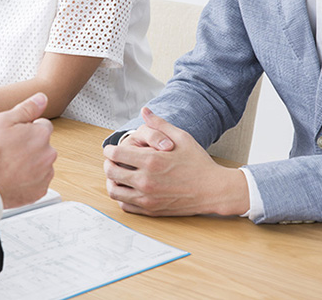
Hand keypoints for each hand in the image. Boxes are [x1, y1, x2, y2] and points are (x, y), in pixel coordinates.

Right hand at [0, 93, 56, 208]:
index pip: (42, 125)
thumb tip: (42, 98)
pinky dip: (28, 179)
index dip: (27, 128)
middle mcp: (49, 153)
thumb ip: (26, 108)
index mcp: (41, 134)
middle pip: (43, 144)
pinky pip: (38, 180)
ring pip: (41, 162)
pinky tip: (13, 178)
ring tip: (9, 166)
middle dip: (30, 146)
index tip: (15, 136)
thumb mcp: (1, 121)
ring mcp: (46, 173)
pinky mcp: (40, 190)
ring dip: (30, 163)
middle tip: (9, 151)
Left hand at [103, 108, 248, 216]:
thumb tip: (145, 111)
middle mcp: (146, 180)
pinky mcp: (151, 210)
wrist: (214, 190)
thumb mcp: (181, 137)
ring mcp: (147, 198)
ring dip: (111, 181)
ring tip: (117, 175)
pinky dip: (121, 197)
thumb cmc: (198, 163)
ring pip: (114, 191)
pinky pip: (125, 205)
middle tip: (112, 160)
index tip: (111, 148)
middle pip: (110, 172)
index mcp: (151, 160)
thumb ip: (159, 124)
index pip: (115, 154)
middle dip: (108, 163)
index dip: (109, 149)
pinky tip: (128, 188)